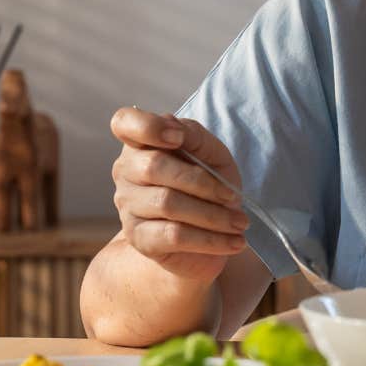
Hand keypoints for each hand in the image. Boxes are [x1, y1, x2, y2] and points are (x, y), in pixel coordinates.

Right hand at [109, 107, 248, 282]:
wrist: (207, 235)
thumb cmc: (207, 188)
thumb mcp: (212, 156)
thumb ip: (195, 137)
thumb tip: (177, 129)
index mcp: (141, 144)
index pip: (125, 123)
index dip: (147, 127)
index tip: (178, 138)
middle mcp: (126, 172)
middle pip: (154, 166)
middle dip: (202, 182)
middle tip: (232, 197)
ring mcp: (127, 206)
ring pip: (167, 203)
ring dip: (212, 215)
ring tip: (240, 223)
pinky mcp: (138, 238)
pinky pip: (173, 236)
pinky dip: (209, 239)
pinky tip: (233, 242)